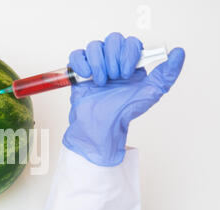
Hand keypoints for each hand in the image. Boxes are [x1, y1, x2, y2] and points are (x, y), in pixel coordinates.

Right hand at [63, 32, 184, 165]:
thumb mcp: (151, 92)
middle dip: (114, 59)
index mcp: (129, 62)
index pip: (130, 42)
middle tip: (115, 78)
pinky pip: (77, 55)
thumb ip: (167, 74)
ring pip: (94, 46)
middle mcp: (112, 60)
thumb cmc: (124, 111)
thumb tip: (179, 53)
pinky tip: (88, 77)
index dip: (128, 54)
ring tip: (101, 82)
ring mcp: (94, 64)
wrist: (102, 124)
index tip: (127, 74)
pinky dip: (82, 65)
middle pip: (113, 39)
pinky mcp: (78, 70)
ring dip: (99, 64)